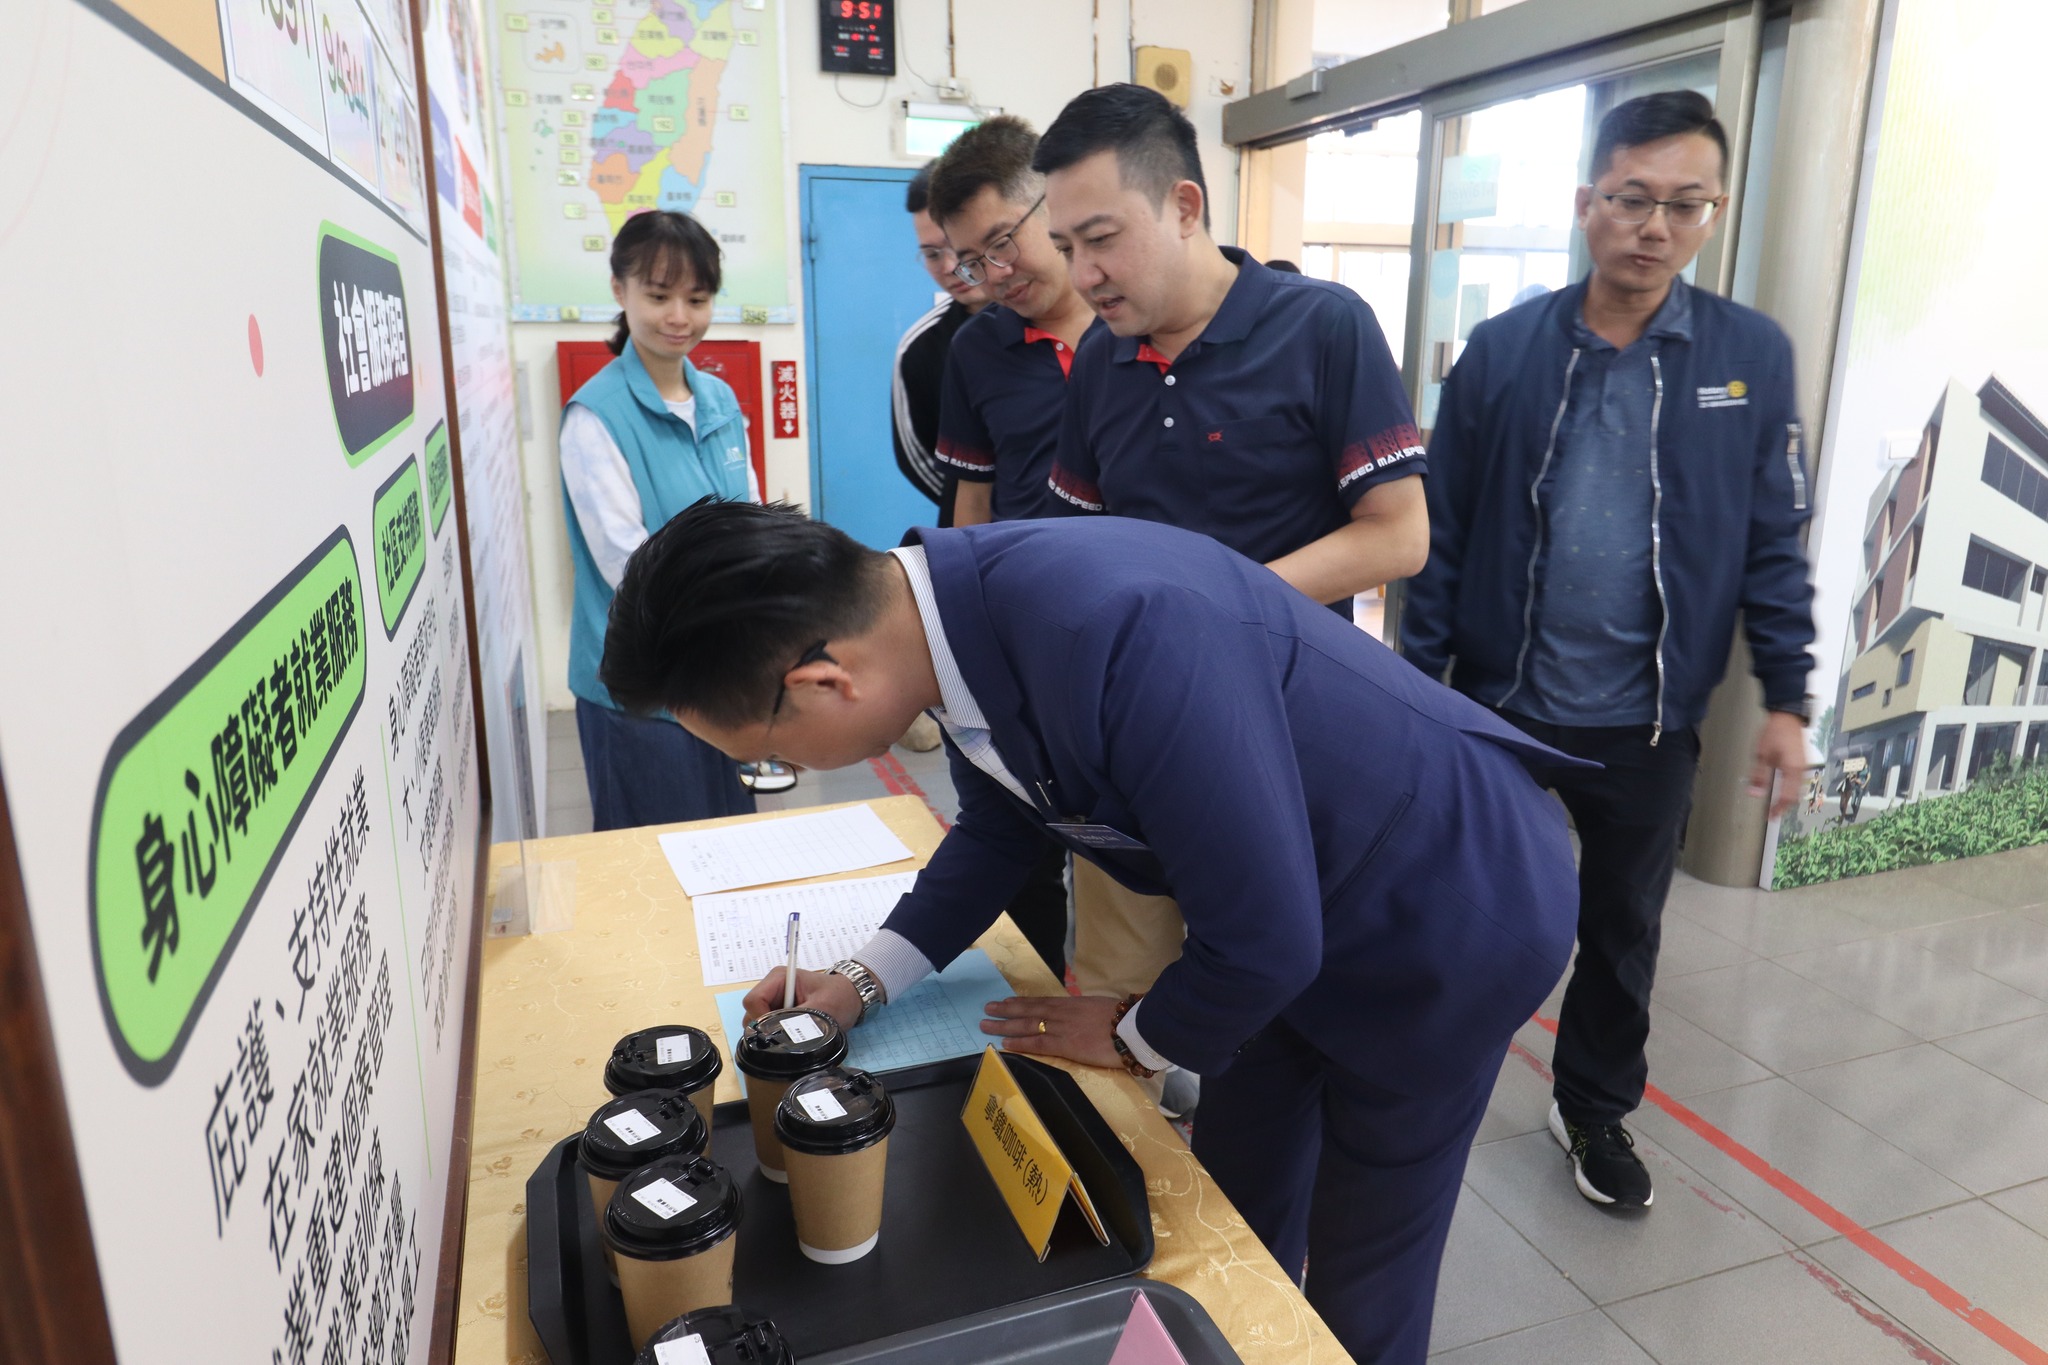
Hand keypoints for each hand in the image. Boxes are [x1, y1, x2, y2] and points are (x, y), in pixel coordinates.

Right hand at [743, 967, 862, 1029]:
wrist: (851, 998)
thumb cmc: (839, 996)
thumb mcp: (821, 1008)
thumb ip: (798, 1020)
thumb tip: (779, 1035)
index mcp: (778, 978)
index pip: (752, 1001)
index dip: (760, 1019)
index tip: (776, 1032)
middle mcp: (772, 989)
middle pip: (751, 1014)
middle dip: (766, 1028)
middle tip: (790, 1034)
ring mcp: (774, 1002)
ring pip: (758, 1024)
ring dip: (773, 1033)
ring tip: (797, 1032)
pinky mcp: (779, 1013)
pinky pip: (768, 1028)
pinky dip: (778, 1035)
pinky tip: (796, 1034)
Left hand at [981, 994, 1123, 1069]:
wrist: (1134, 1028)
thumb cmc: (1125, 1019)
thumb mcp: (1102, 1009)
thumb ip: (1087, 1012)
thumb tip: (1082, 1017)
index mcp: (1073, 1004)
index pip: (1041, 1002)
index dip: (1022, 1002)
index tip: (1006, 1001)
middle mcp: (1063, 1013)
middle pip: (1029, 1010)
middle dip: (1006, 1010)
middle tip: (987, 1009)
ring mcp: (1062, 1028)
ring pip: (1027, 1024)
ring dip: (1004, 1025)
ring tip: (986, 1024)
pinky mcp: (1065, 1045)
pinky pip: (1037, 1043)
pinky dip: (1020, 1042)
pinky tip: (1005, 1043)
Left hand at [1750, 710, 1807, 819]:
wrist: (1787, 717)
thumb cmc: (1774, 732)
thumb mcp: (1761, 754)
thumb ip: (1758, 776)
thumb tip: (1754, 793)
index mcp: (1792, 769)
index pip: (1787, 797)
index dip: (1778, 809)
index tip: (1770, 816)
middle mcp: (1801, 770)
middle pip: (1795, 796)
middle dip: (1784, 807)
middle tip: (1773, 814)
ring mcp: (1803, 766)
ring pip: (1798, 790)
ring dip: (1788, 800)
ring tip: (1777, 806)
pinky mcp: (1802, 762)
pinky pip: (1798, 782)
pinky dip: (1791, 790)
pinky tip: (1782, 792)